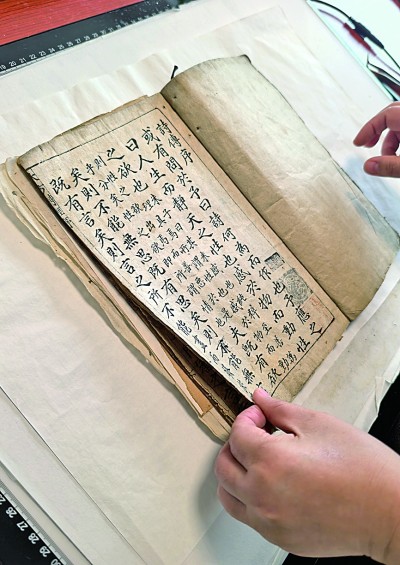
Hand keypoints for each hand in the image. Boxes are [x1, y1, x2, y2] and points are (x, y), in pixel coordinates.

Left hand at [215, 388, 399, 561]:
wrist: (390, 512)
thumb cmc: (362, 468)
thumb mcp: (319, 424)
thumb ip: (280, 410)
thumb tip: (259, 398)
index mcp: (270, 461)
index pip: (237, 435)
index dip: (247, 418)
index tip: (260, 415)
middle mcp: (262, 494)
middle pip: (223, 466)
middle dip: (234, 444)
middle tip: (255, 435)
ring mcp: (268, 521)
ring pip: (228, 496)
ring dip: (234, 474)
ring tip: (256, 461)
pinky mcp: (279, 538)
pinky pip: (249, 517)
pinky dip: (250, 498)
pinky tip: (271, 486)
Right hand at [354, 102, 399, 176]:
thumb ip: (390, 166)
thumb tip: (368, 166)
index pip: (385, 115)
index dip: (368, 128)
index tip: (358, 142)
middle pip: (391, 114)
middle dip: (376, 131)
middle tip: (367, 145)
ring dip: (391, 140)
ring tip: (388, 159)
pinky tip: (398, 156)